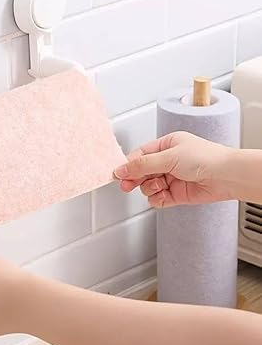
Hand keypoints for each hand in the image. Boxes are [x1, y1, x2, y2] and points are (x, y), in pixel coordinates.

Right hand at [114, 132, 234, 207]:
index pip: (140, 155)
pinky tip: (163, 195)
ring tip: (160, 186)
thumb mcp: (168, 157)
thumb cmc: (205, 158)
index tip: (118, 173)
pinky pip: (157, 199)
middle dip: (134, 179)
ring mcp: (171, 178)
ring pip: (148, 186)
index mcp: (166, 145)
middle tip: (126, 185)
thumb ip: (142, 165)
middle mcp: (168, 161)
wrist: (225, 176)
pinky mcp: (176, 194)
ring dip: (150, 188)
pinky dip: (157, 199)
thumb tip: (122, 168)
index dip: (128, 165)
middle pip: (141, 172)